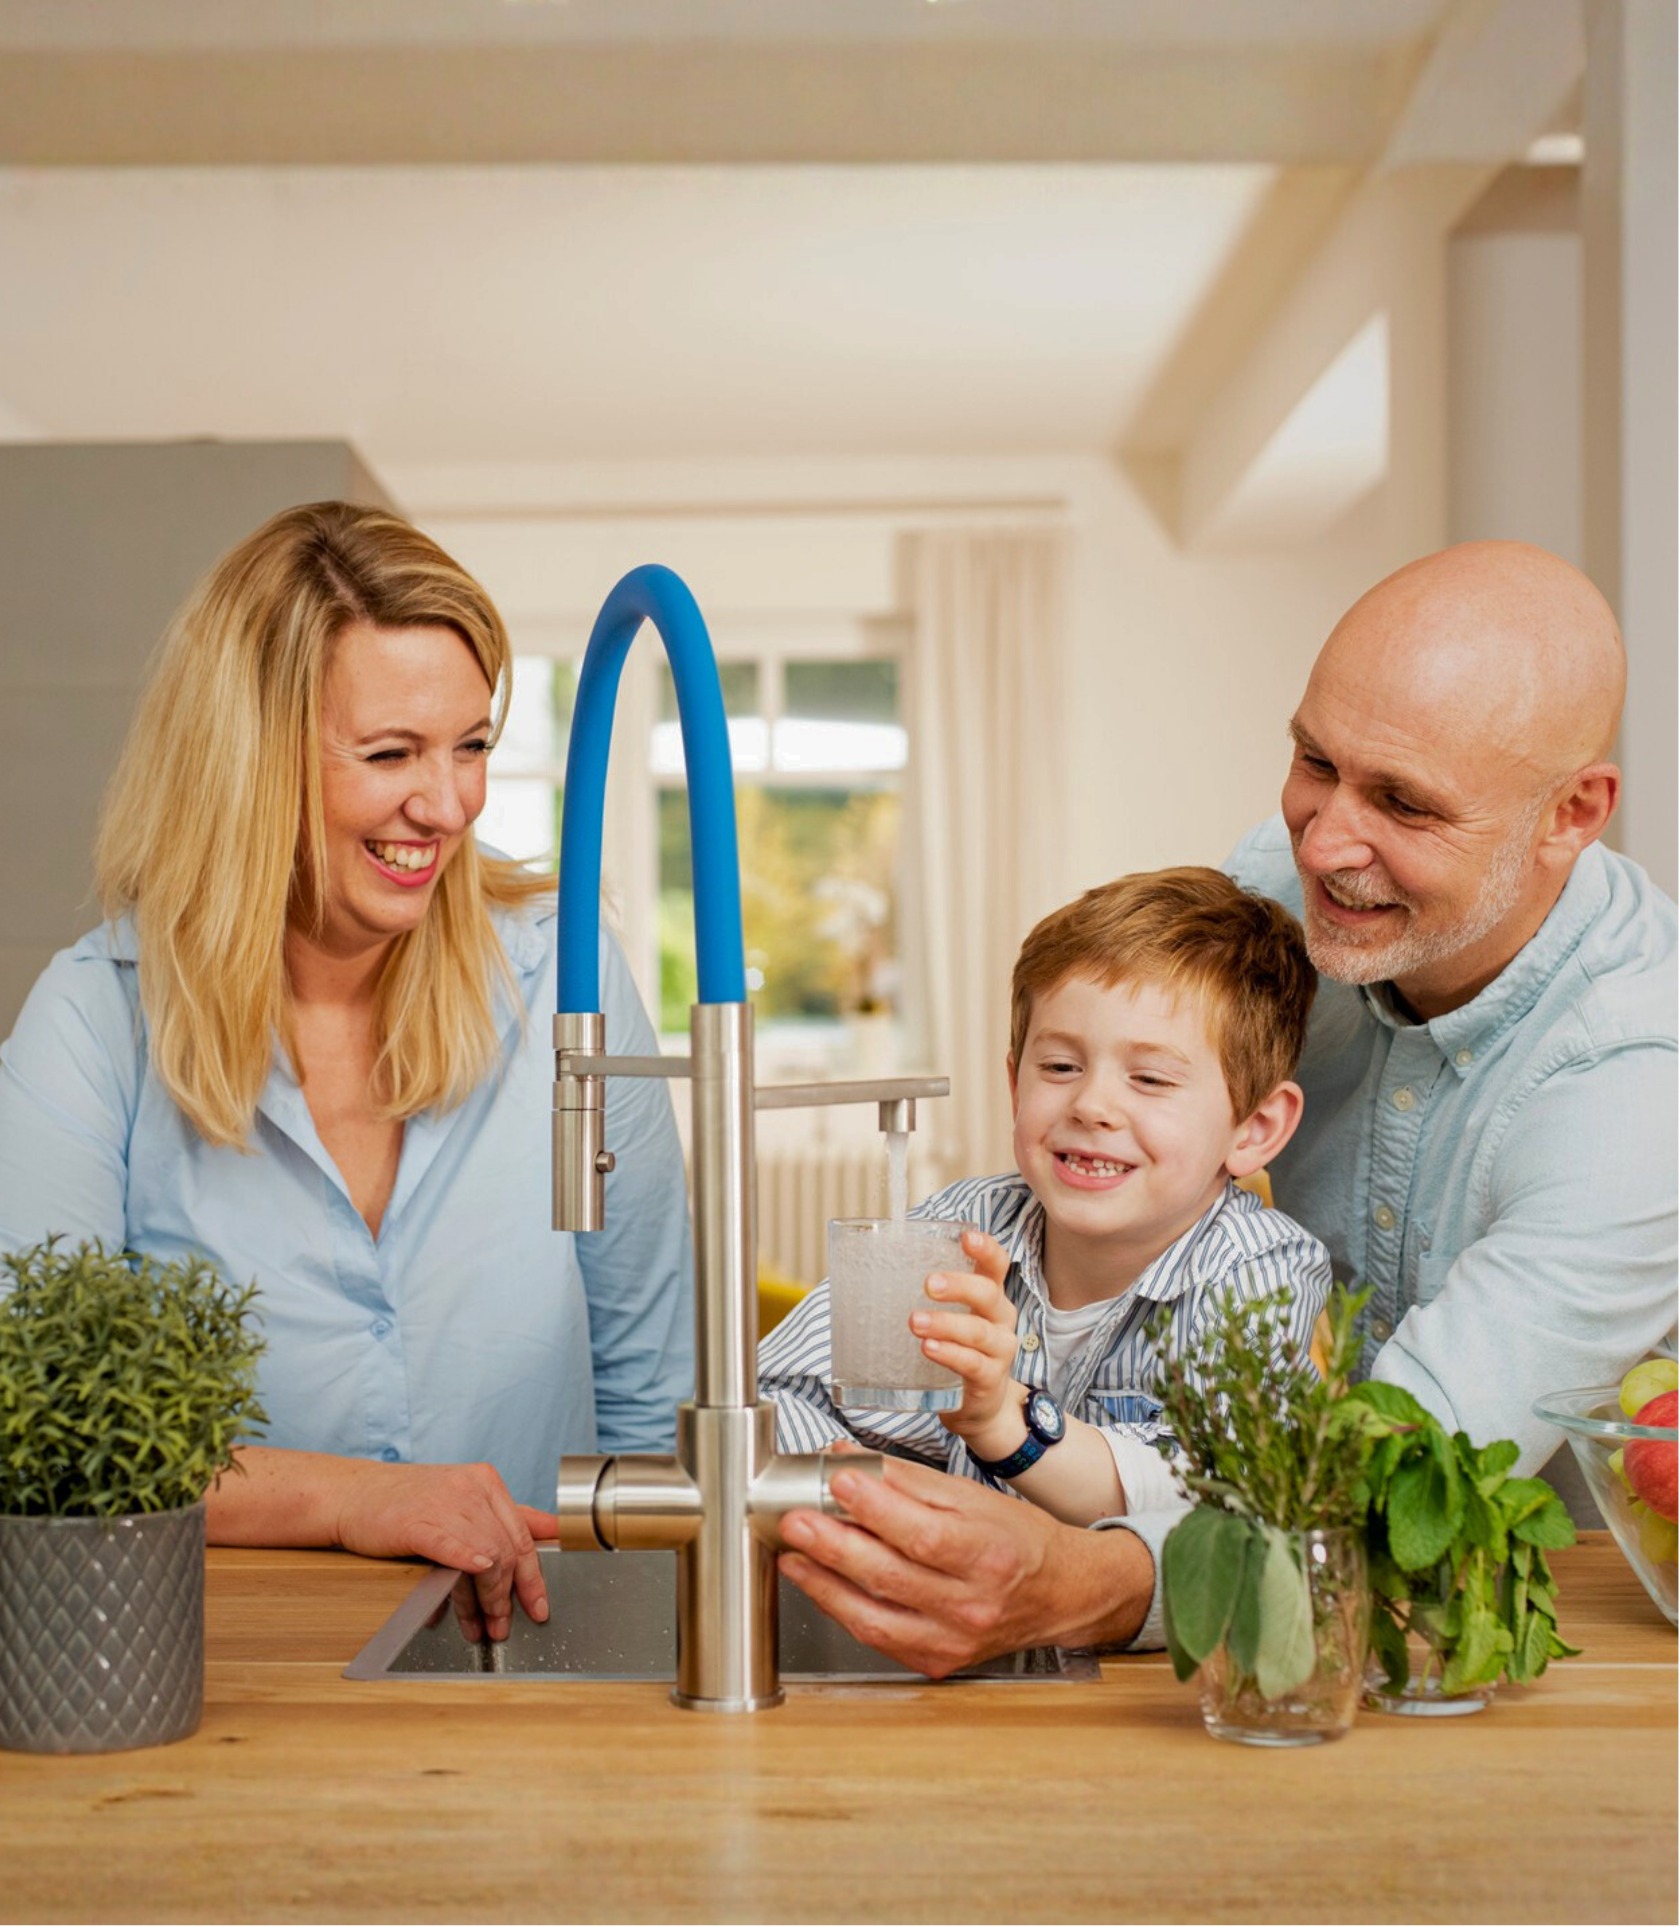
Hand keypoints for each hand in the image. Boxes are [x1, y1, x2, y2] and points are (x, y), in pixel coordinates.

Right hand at [334, 1460, 556, 1642]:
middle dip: (507, 1596)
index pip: (522, 1536)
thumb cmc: (408, 1501)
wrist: (353, 1494)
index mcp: (487, 1483)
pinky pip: (449, 1544)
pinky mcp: (415, 1521)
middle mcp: (471, 1489)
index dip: (533, 1577)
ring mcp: (444, 1503)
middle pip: (505, 1550)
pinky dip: (467, 1562)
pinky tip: (475, 1577)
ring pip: (481, 1556)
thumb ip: (509, 1516)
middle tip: (502, 1626)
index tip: (539, 1608)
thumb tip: (556, 1531)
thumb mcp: (464, 1501)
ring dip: (483, 1600)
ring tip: (479, 1627)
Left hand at [777, 1456, 1150, 1676]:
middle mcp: (971, 1605)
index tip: (839, 1480)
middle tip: (795, 1520)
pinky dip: (844, 1611)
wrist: (1059, 1593)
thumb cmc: (1017, 1539)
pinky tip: (820, 1585)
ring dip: (825, 1585)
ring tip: (793, 1555)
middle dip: (834, 1547)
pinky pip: (879, 1639)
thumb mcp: (972, 1497)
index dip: (876, 1509)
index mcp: (987, 1554)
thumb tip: (849, 1460)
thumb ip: (906, 1480)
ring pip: (875, 1618)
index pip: (923, 1534)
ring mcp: (952, 1641)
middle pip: (891, 1577)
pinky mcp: (936, 1661)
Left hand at [911, 1229, 1024, 1455]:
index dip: (985, 1249)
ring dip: (945, 1324)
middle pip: (988, 1294)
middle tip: (929, 1284)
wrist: (979, 1406)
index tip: (966, 1237)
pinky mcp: (989, 1379)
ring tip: (915, 1321)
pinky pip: (972, 1364)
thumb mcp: (951, 1319)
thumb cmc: (958, 1350)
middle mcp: (1000, 1319)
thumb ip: (928, 1298)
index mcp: (990, 1297)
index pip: (996, 1265)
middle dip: (959, 1285)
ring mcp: (999, 1350)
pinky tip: (929, 1348)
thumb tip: (866, 1271)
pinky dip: (950, 1354)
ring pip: (978, 1331)